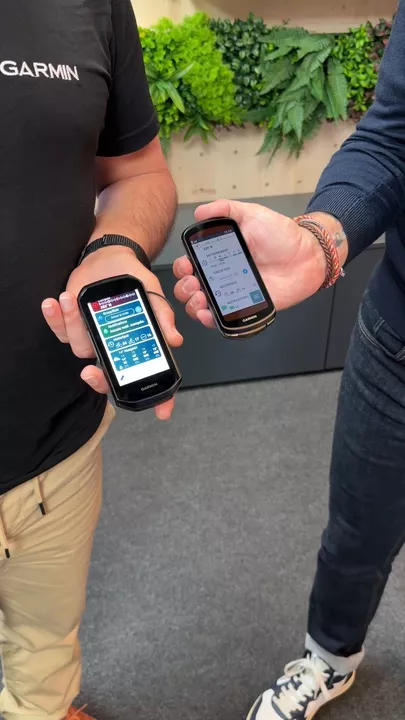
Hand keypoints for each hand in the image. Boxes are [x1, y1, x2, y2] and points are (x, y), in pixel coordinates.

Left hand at [42, 247, 182, 419]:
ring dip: (73, 325)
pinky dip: (54, 318)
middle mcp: (114, 347)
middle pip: (108, 376)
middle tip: (91, 373)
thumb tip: (174, 339)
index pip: (147, 375)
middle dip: (97, 379)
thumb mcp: (152, 294)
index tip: (163, 411)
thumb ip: (161, 317)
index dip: (156, 397)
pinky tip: (54, 303)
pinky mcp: (71, 325)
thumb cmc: (132, 279)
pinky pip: (60, 331)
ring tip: (73, 299)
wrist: (108, 258)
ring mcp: (92, 338)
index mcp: (136, 344)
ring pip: (80, 348)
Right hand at [173, 199, 333, 327]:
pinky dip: (209, 320)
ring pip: (200, 305)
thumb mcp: (252, 214)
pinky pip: (222, 319)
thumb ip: (226, 209)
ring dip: (192, 304)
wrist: (307, 256)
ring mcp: (230, 293)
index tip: (187, 265)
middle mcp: (221, 275)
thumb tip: (200, 212)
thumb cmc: (281, 235)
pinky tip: (208, 313)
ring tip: (200, 297)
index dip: (182, 266)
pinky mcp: (243, 307)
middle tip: (193, 282)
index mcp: (218, 254)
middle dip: (183, 288)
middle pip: (189, 288)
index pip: (189, 264)